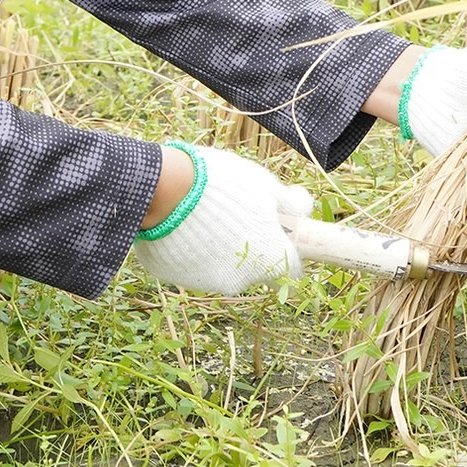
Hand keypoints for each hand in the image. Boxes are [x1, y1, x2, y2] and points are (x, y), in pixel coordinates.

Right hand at [132, 143, 309, 294]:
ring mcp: (207, 282)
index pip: (292, 269)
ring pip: (224, 268)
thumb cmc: (220, 183)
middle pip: (256, 269)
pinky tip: (184, 224)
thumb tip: (305, 207)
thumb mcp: (263, 185)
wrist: (161, 188)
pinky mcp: (177, 278)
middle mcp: (241, 279)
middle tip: (238, 216)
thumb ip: (290, 204)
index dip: (288, 249)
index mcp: (269, 259)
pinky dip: (193, 251)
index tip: (279, 232)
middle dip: (252, 248)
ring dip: (221, 249)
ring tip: (205, 215)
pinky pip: (193, 266)